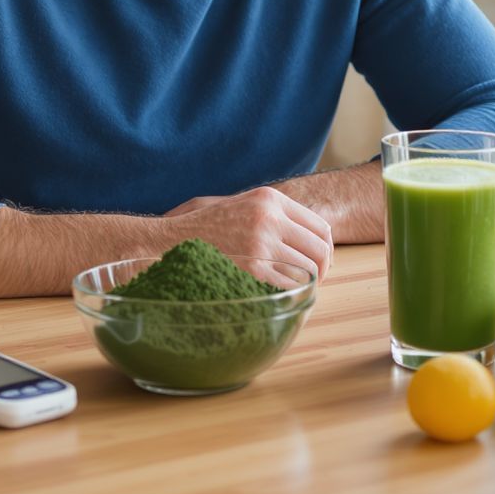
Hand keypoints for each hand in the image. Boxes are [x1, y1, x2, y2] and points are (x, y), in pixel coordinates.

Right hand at [160, 186, 332, 281]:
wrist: (169, 240)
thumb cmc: (204, 226)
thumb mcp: (239, 203)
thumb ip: (272, 213)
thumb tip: (309, 236)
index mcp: (269, 198)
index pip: (320, 226)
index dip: (325, 249)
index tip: (318, 263)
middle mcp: (270, 217)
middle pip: (320, 250)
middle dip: (322, 270)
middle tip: (313, 282)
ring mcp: (262, 243)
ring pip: (308, 271)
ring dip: (306, 285)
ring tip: (295, 290)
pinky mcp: (252, 269)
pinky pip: (289, 286)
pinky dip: (290, 294)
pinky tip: (279, 295)